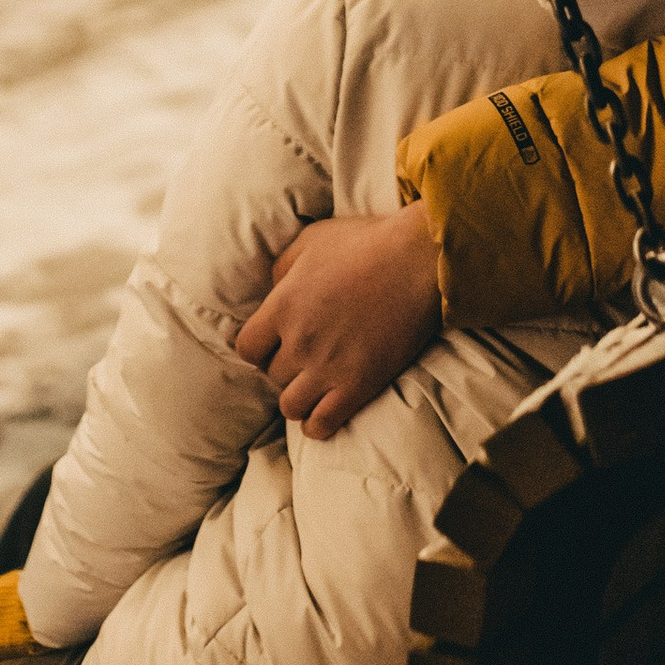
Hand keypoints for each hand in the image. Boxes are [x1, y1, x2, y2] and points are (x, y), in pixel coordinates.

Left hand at [236, 205, 440, 440]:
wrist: (418, 262)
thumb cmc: (366, 244)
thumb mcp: (311, 240)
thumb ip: (282, 268)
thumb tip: (272, 291)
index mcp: (283, 305)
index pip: (246, 348)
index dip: (258, 347)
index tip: (274, 343)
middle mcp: (299, 341)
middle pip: (271, 375)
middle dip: (284, 368)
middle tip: (304, 358)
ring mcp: (327, 367)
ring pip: (290, 406)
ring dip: (298, 397)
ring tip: (313, 386)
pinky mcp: (358, 386)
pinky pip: (321, 424)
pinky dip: (316, 425)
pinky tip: (322, 413)